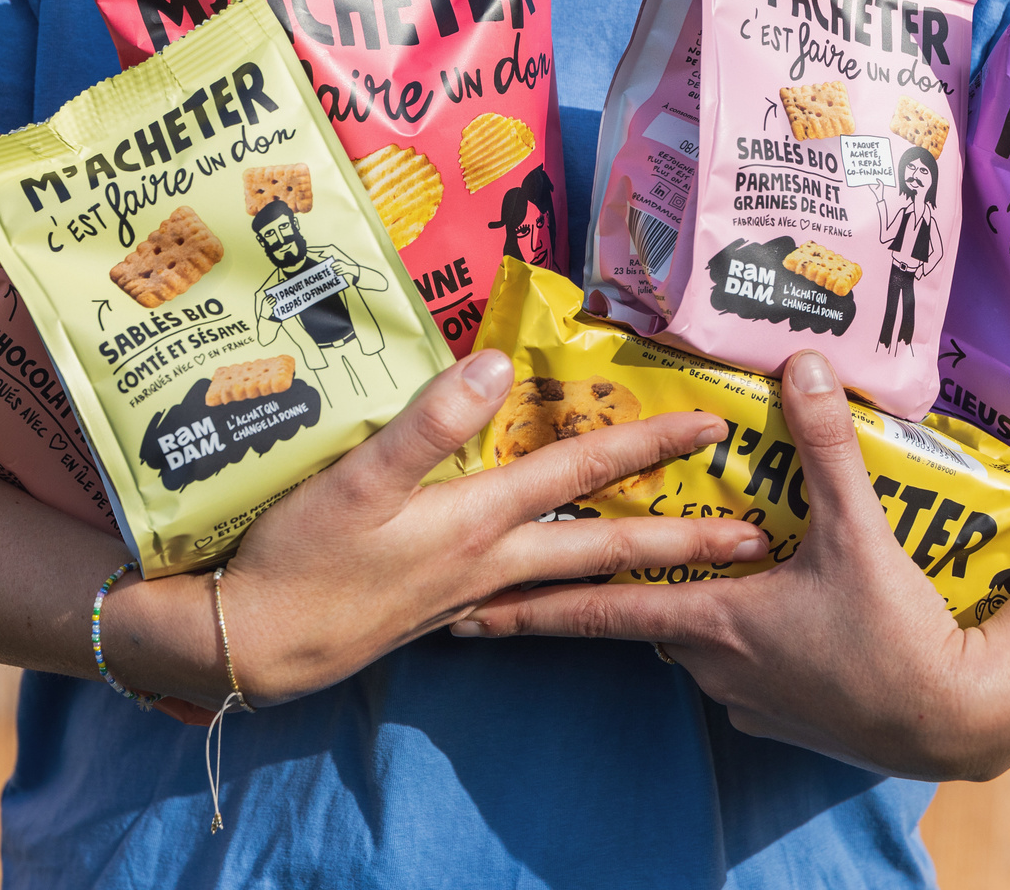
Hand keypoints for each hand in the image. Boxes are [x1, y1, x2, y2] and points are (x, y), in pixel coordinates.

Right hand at [103, 351, 765, 708]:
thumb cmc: (301, 559)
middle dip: (680, 539)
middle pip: (605, 548)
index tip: (713, 430)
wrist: (257, 644)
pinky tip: (566, 582)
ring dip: (633, 565)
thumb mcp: (355, 482)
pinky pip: (533, 594)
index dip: (646, 445)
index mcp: (479, 521)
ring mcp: (473, 592)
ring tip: (682, 560)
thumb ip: (424, 425)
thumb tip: (492, 365)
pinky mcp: (447, 608)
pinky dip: (570, 587)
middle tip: (752, 539)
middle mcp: (492, 561)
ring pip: (574, 576)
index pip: (582, 473)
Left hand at [452, 351, 1005, 780]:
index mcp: (713, 618)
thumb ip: (823, 445)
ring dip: (688, 609)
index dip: (529, 609)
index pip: (597, 608)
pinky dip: (740, 641)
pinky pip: (738, 670)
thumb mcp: (859, 530)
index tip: (464, 613)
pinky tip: (772, 618)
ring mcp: (747, 699)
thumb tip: (800, 363)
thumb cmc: (898, 633)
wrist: (955, 721)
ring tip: (702, 573)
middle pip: (643, 616)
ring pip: (692, 641)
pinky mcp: (782, 719)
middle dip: (614, 586)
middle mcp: (713, 665)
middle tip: (575, 562)